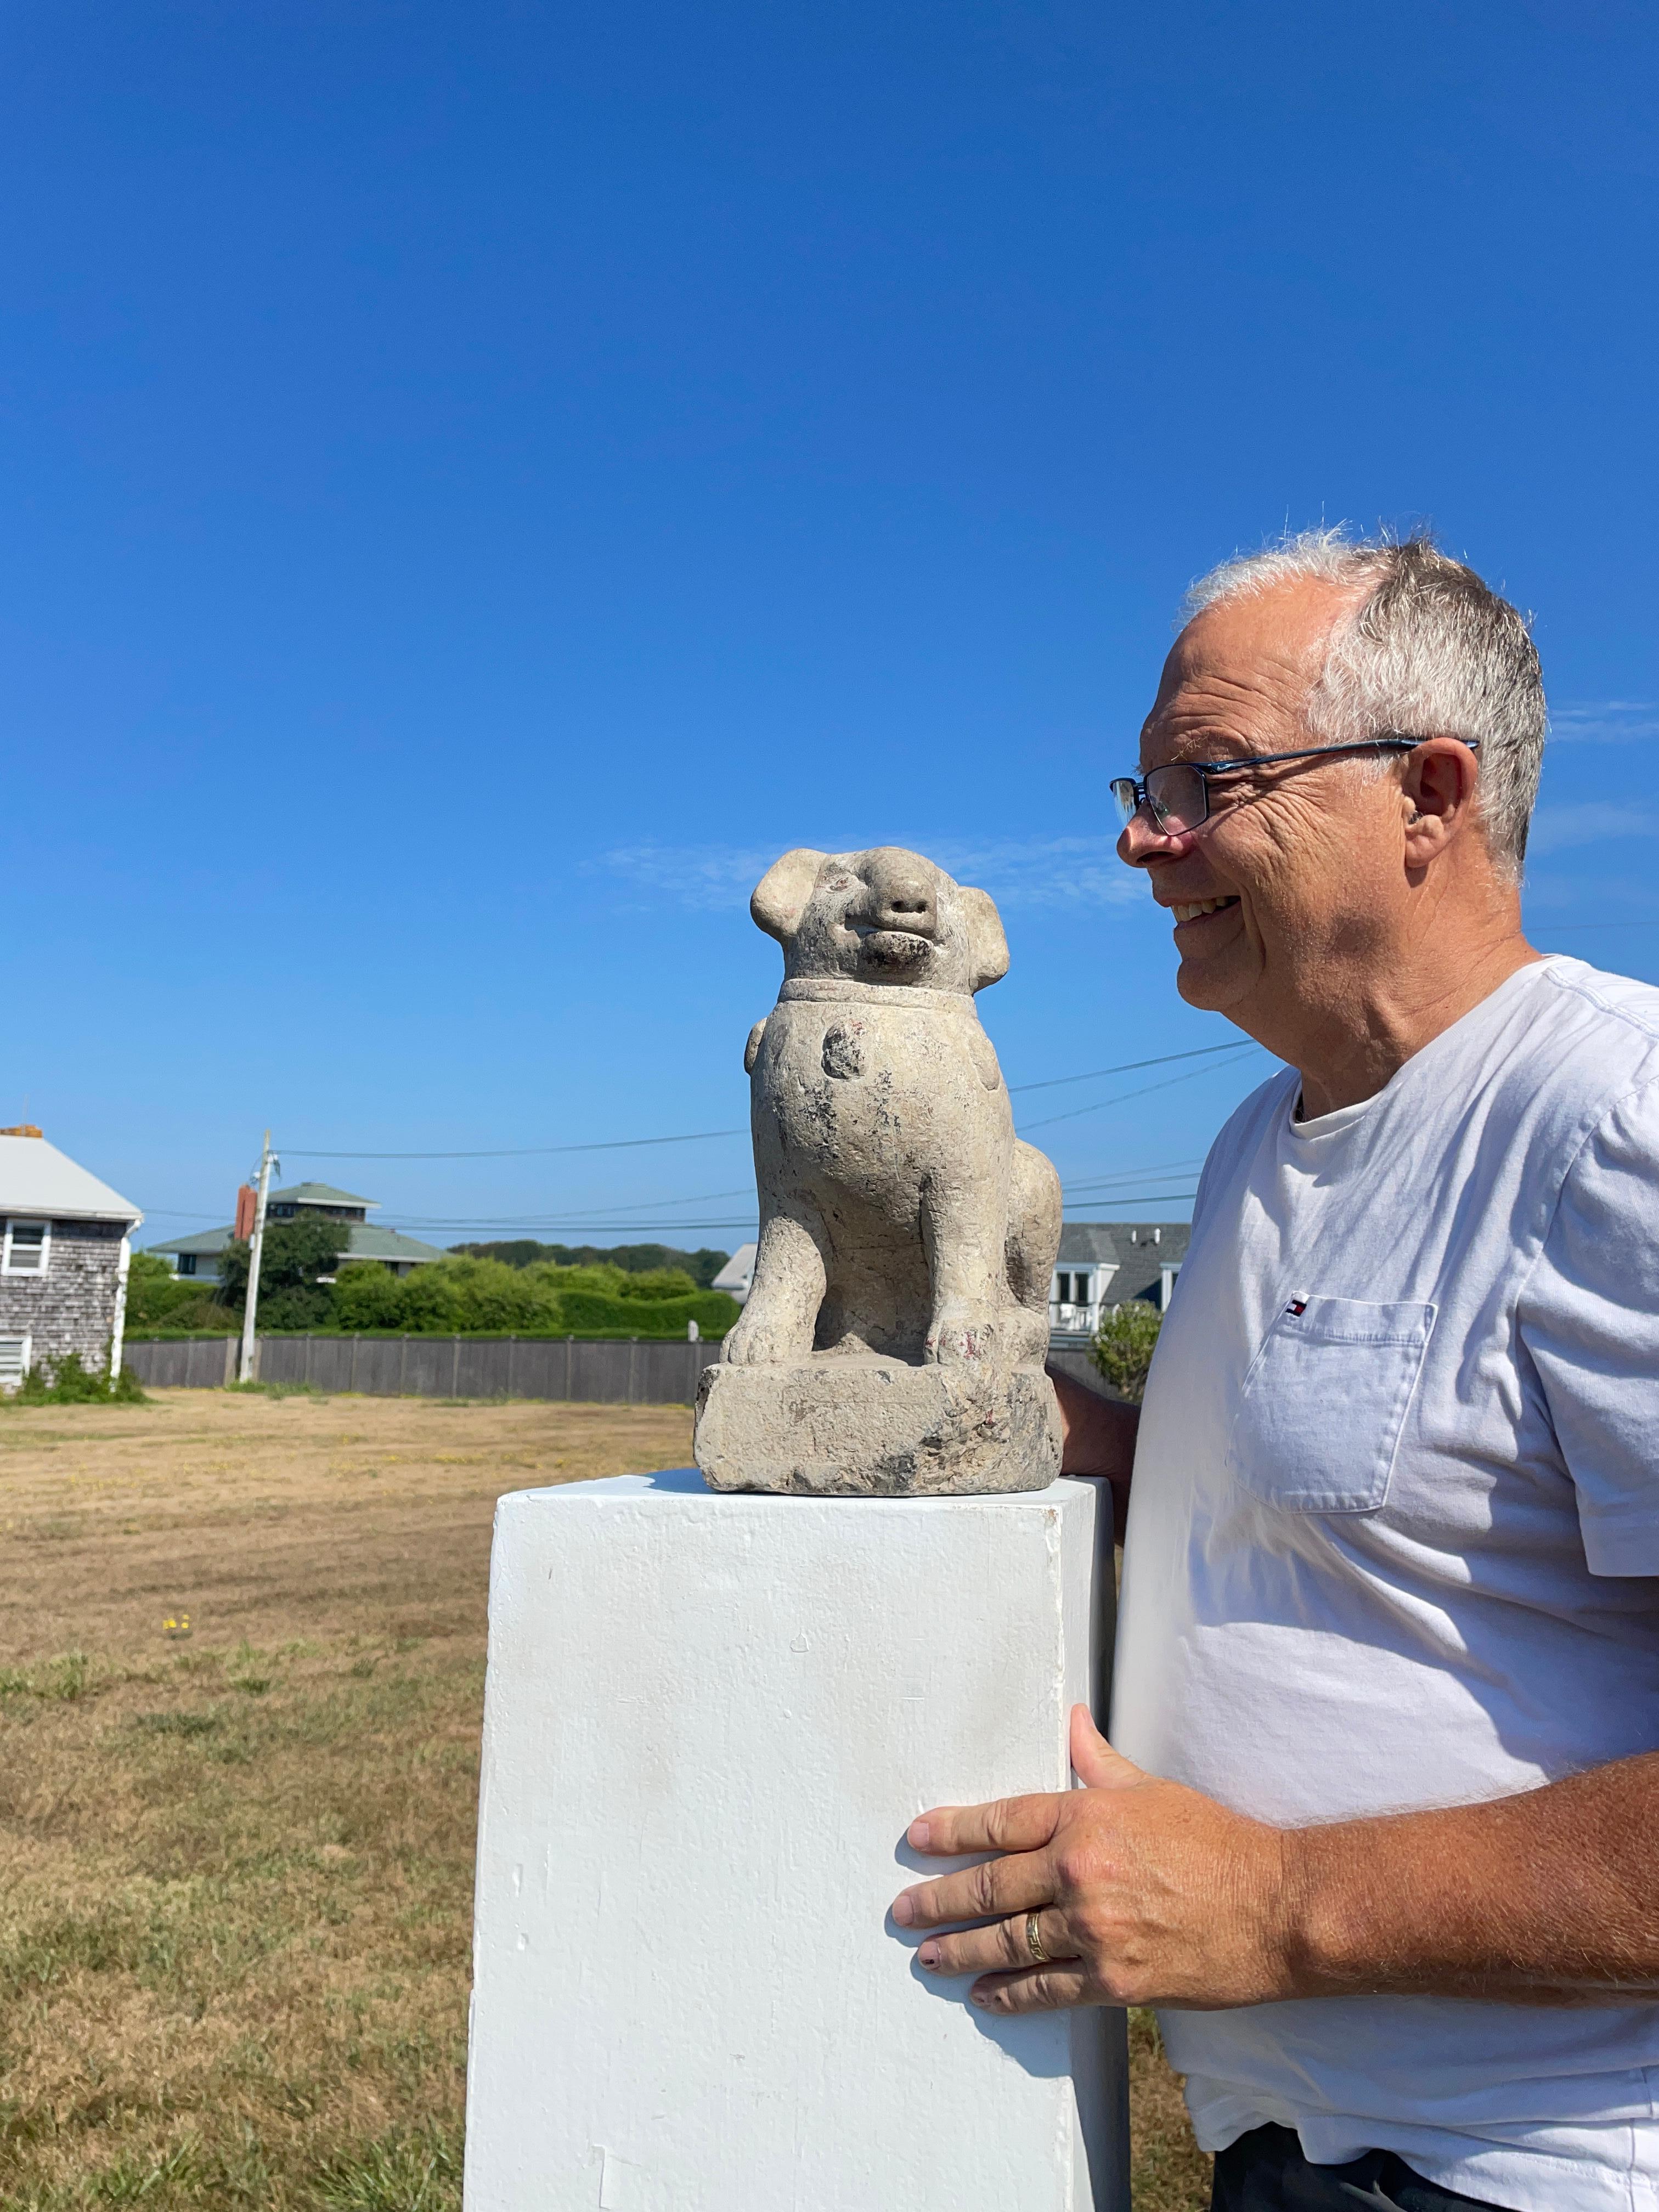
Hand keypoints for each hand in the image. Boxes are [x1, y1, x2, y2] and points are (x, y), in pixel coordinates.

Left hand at [889, 1706, 1296, 2013]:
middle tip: (901, 1910)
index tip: (917, 1839)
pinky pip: (1048, 1989)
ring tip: (928, 1955)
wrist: (1278, 1907)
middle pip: (992, 1885)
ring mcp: (1095, 1929)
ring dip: (962, 1950)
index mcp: (1087, 1818)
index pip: (1002, 1822)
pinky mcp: (1116, 1979)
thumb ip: (1100, 1761)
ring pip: (1009, 1940)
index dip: (953, 1831)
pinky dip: (1010, 1995)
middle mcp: (1080, 1871)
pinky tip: (984, 1996)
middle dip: (940, 1898)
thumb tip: (1073, 1719)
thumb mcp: (1153, 1789)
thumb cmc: (1218, 1842)